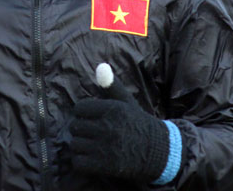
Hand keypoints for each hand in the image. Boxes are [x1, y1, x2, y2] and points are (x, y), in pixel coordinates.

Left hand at [70, 64, 173, 181]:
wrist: (157, 151)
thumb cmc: (138, 123)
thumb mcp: (127, 102)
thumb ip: (111, 85)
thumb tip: (100, 66)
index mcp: (112, 109)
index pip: (79, 108)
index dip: (82, 113)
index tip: (90, 118)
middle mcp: (108, 127)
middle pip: (75, 126)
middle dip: (81, 130)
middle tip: (92, 133)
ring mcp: (105, 147)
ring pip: (75, 144)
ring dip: (81, 146)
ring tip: (91, 146)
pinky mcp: (104, 166)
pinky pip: (78, 162)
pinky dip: (81, 162)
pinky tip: (90, 158)